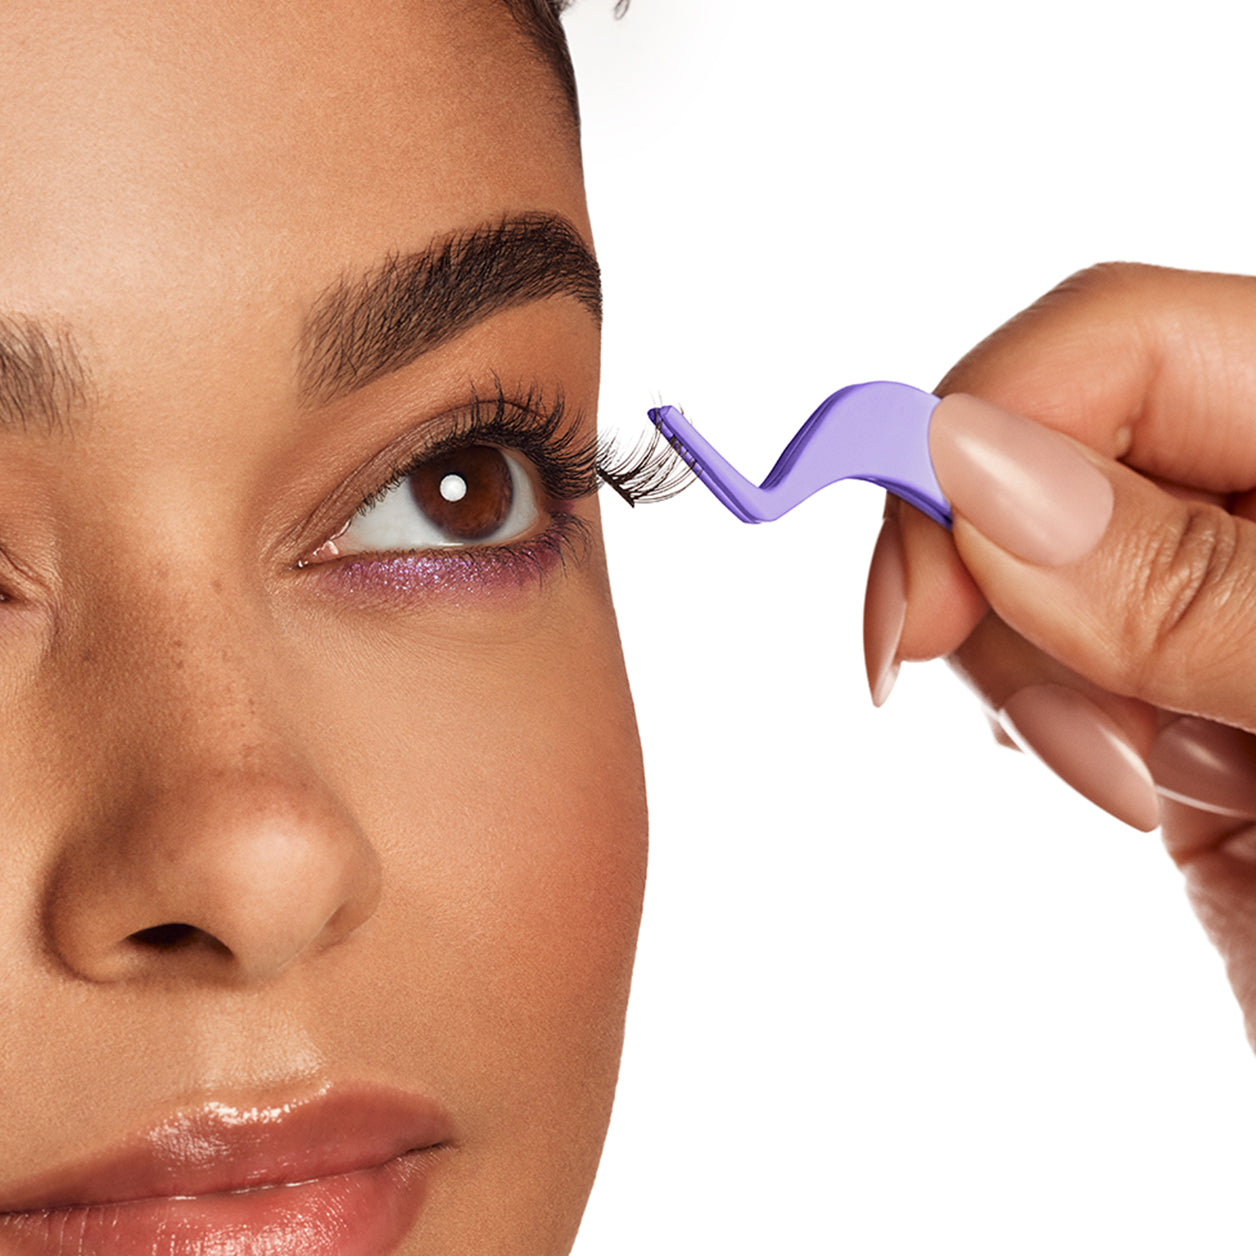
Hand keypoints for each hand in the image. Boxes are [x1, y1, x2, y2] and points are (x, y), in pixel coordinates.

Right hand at [863, 262, 1255, 1044]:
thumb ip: (1204, 589)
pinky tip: (1124, 788)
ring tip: (1129, 787)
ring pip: (1020, 558)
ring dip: (1022, 666)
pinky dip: (1039, 713)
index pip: (1128, 344)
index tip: (920, 611)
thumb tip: (979, 467)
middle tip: (1069, 746)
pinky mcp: (1188, 699)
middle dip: (994, 581)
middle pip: (1049, 447)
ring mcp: (1234, 604)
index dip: (982, 440)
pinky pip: (1050, 654)